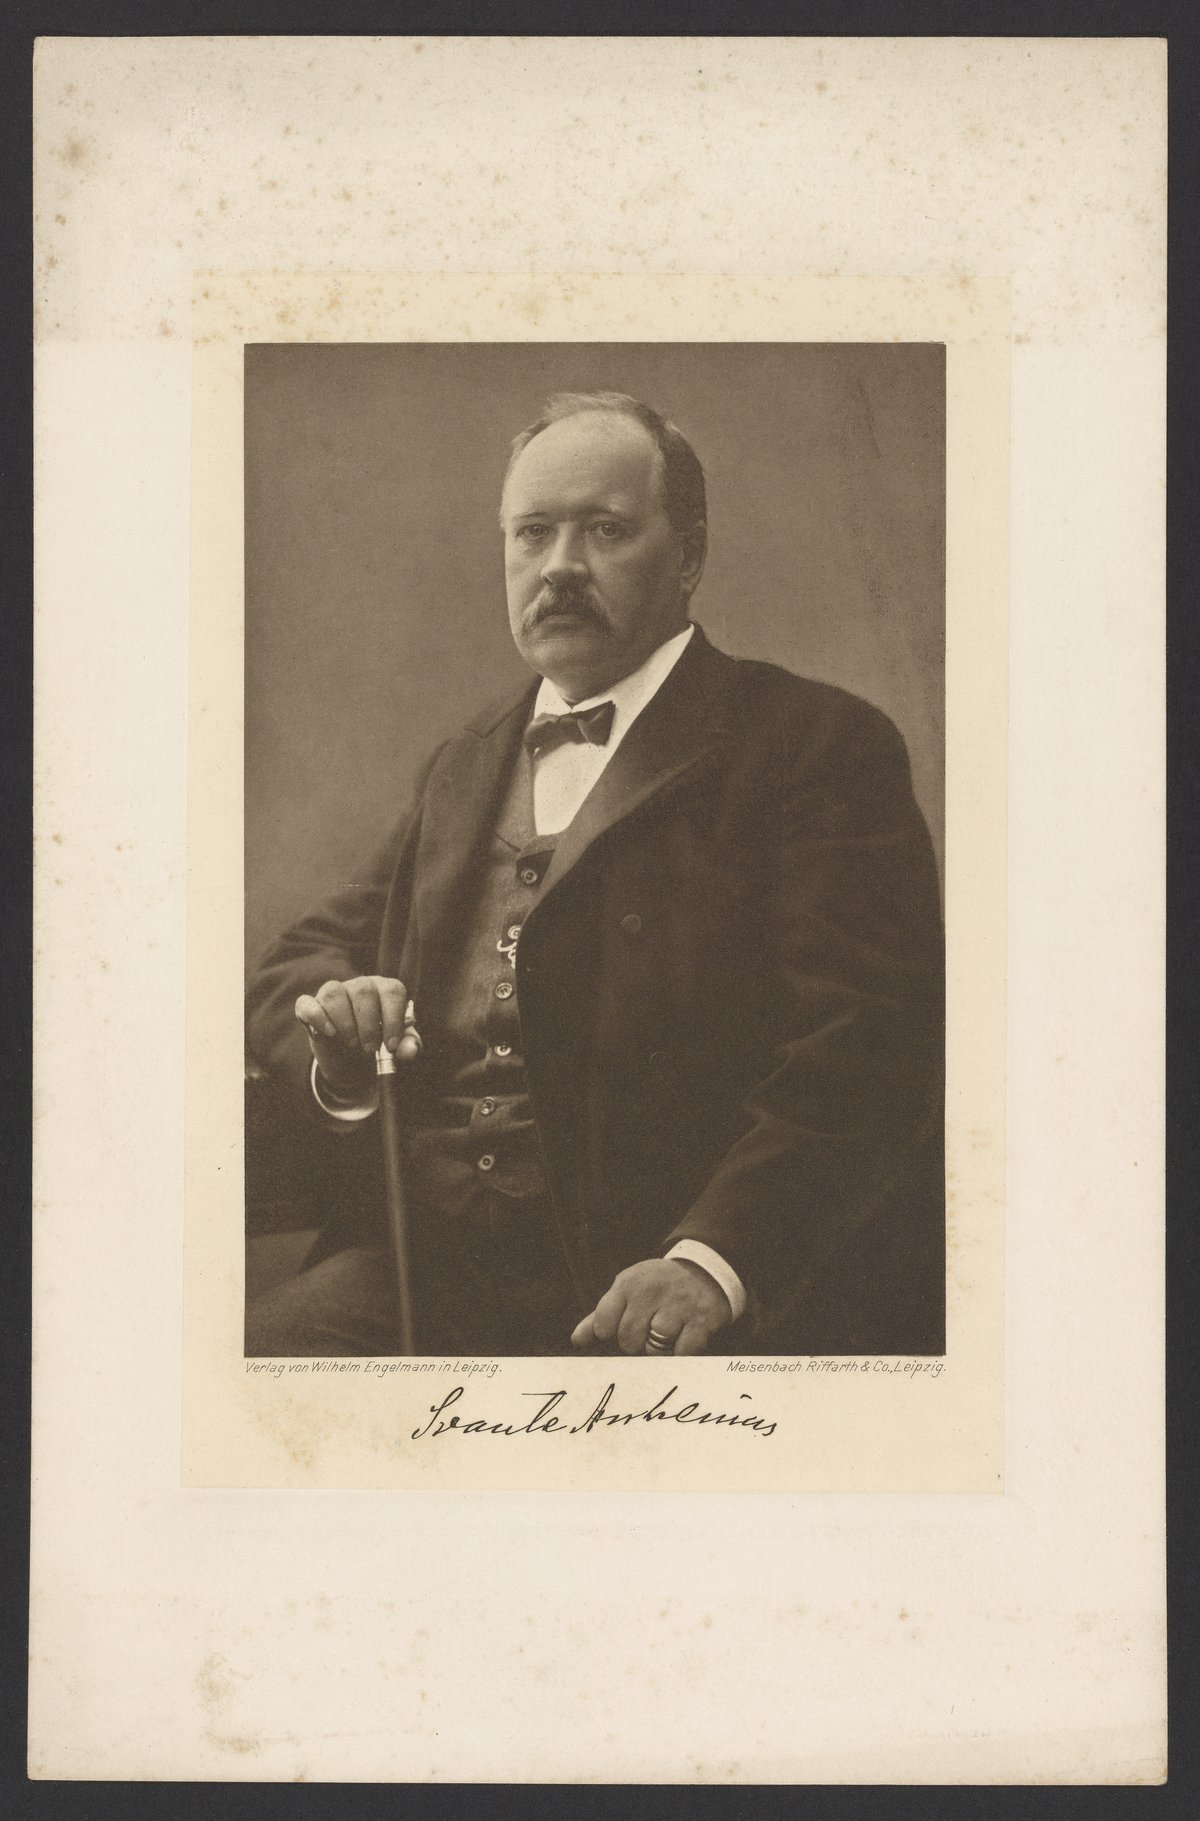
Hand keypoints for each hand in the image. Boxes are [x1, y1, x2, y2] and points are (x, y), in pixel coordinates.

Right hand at [294, 976, 420, 1101]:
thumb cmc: (377, 1044)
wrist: (350, 1058)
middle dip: (369, 1024)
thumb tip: (410, 1050)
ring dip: (345, 1022)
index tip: (390, 1045)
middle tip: (369, 1048)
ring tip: (352, 1042)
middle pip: (364, 990)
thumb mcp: (396, 1047)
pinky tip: (330, 1033)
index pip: (393, 991)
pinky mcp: (310, 1006)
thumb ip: (407, 1046)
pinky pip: (307, 1003)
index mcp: (384, 990)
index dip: (394, 1019)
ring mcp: (333, 993)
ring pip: (335, 993)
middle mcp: (359, 986)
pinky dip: (318, 1018)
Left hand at [570, 1259, 731, 1356]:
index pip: (603, 1325)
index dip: (610, 1335)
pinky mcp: (702, 1321)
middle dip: (635, 1346)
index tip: (622, 1329)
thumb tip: (577, 1341)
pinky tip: (683, 1339)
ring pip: (653, 1351)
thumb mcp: (627, 1290)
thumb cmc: (657, 1288)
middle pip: (627, 1341)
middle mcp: (652, 1292)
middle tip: (647, 1333)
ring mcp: (678, 1306)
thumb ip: (600, 1316)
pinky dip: (680, 1354)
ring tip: (664, 1337)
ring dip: (657, 1352)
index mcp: (628, 1284)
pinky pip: (681, 1354)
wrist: (705, 1272)